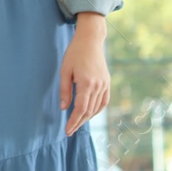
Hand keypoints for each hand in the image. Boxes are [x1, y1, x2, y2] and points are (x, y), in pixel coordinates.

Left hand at [60, 13, 108, 135]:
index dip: (73, 121)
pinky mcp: (107, 82)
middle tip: (70, 130)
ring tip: (77, 123)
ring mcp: (104, 84)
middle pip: (88, 111)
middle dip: (79, 122)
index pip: (80, 109)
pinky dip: (97, 110)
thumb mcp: (65, 70)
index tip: (67, 130)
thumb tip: (64, 108)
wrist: (91, 40)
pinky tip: (90, 113)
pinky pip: (104, 101)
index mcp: (86, 83)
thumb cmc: (75, 53)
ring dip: (87, 117)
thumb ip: (65, 90)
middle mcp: (98, 86)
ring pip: (96, 108)